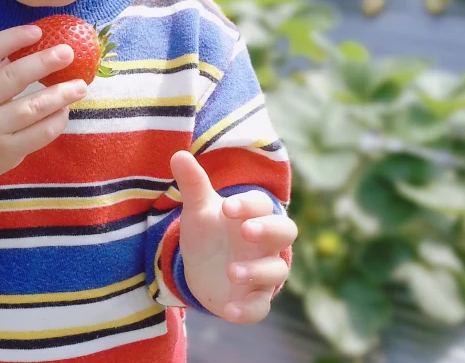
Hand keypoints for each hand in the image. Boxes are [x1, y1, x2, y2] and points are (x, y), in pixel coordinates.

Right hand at [0, 25, 85, 204]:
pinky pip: (39, 134)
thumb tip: (35, 47)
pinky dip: (56, 120)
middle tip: (68, 52)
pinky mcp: (5, 153)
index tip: (38, 32)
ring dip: (61, 94)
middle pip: (14, 77)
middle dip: (45, 62)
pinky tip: (65, 110)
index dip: (13, 38)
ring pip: (32, 107)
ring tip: (79, 85)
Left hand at [170, 150, 296, 323]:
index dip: (249, 205)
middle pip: (285, 232)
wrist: (201, 269)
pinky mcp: (254, 300)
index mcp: (253, 215)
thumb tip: (178, 154)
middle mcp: (265, 243)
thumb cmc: (208, 231)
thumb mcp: (198, 208)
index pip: (263, 205)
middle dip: (269, 230)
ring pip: (276, 271)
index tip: (227, 208)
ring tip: (230, 271)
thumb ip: (192, 183)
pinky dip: (246, 310)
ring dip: (257, 271)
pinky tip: (228, 310)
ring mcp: (262, 272)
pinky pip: (259, 307)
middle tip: (246, 231)